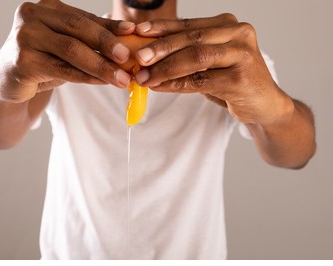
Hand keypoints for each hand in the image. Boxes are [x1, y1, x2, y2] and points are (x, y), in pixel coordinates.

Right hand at [0, 0, 134, 102]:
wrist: (8, 81)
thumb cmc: (42, 60)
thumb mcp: (66, 46)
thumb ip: (90, 40)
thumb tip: (128, 37)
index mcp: (46, 7)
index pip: (84, 17)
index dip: (109, 26)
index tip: (133, 32)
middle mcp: (32, 16)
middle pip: (78, 28)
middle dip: (107, 43)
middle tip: (129, 57)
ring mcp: (24, 37)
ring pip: (71, 50)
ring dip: (101, 65)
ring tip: (122, 78)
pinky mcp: (22, 61)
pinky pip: (62, 70)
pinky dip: (86, 76)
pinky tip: (103, 82)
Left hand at [134, 13, 292, 125]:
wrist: (263, 104)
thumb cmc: (232, 80)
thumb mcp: (210, 62)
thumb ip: (186, 54)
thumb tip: (147, 56)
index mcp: (229, 25)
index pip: (189, 24)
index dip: (162, 28)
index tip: (139, 31)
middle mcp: (239, 34)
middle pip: (191, 38)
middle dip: (160, 48)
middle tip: (138, 58)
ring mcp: (242, 55)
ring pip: (196, 58)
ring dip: (166, 68)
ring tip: (144, 77)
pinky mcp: (240, 79)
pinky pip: (200, 81)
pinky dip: (177, 85)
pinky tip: (160, 87)